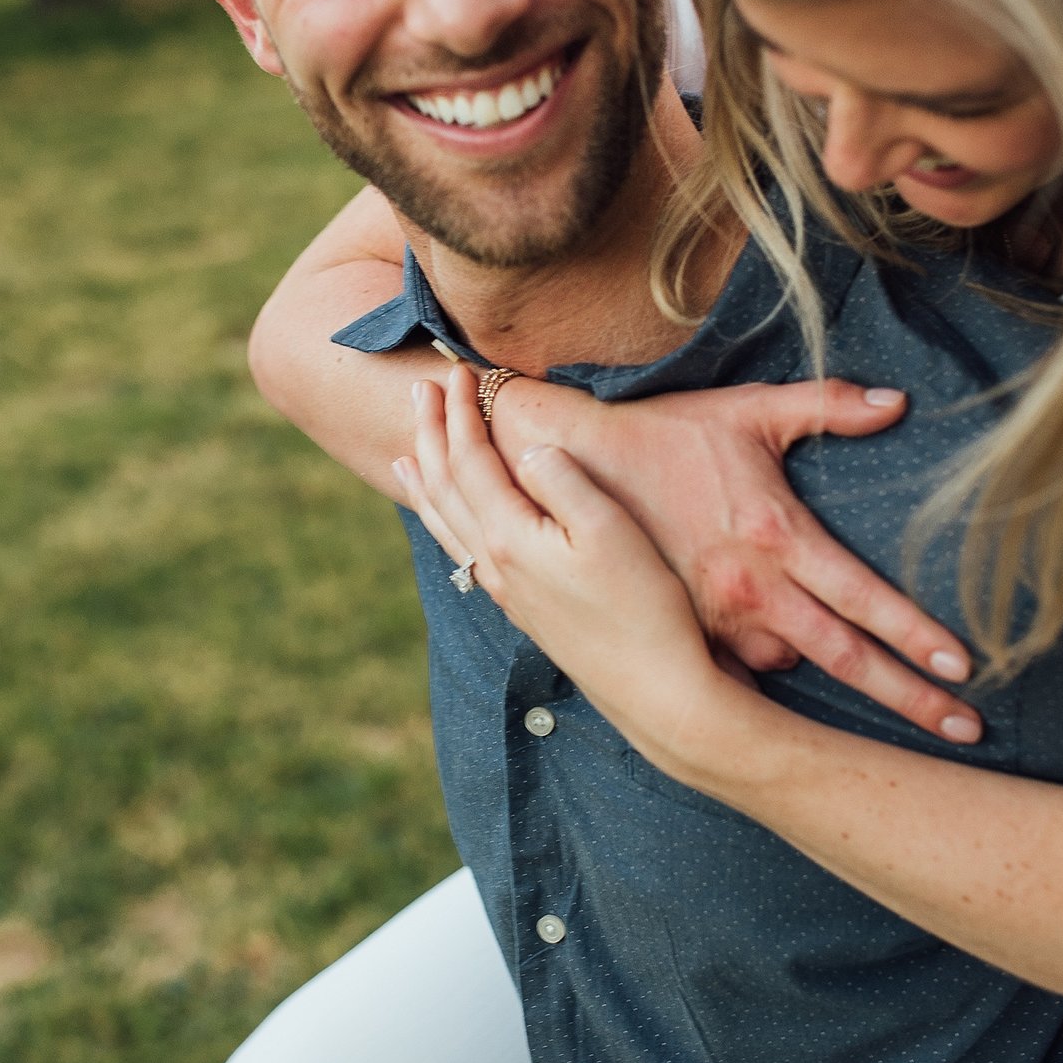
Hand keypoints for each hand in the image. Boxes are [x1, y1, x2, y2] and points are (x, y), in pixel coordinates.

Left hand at [395, 368, 758, 771]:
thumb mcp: (609, 530)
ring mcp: (504, 590)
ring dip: (426, 478)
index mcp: (511, 536)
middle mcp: (494, 564)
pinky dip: (443, 522)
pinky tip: (449, 521)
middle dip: (430, 433)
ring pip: (446, 523)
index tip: (458, 371)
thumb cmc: (645, 608)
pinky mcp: (522, 608)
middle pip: (444, 486)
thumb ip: (561, 480)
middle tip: (419, 390)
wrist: (656, 692)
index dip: (460, 412)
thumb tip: (525, 448)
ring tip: (406, 452)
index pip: (470, 459)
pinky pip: (462, 549)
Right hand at [503, 375, 983, 741]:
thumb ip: (827, 404)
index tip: (964, 669)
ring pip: (789, 671)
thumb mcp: (748, 410)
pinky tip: (788, 694)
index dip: (918, 637)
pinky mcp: (682, 633)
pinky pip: (736, 671)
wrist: (570, 465)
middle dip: (911, 699)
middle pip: (847, 660)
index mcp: (779, 536)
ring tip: (883, 714)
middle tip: (966, 731)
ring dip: (828, 690)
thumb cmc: (665, 435)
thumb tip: (897, 401)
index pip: (865, 599)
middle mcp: (753, 590)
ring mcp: (715, 620)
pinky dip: (763, 680)